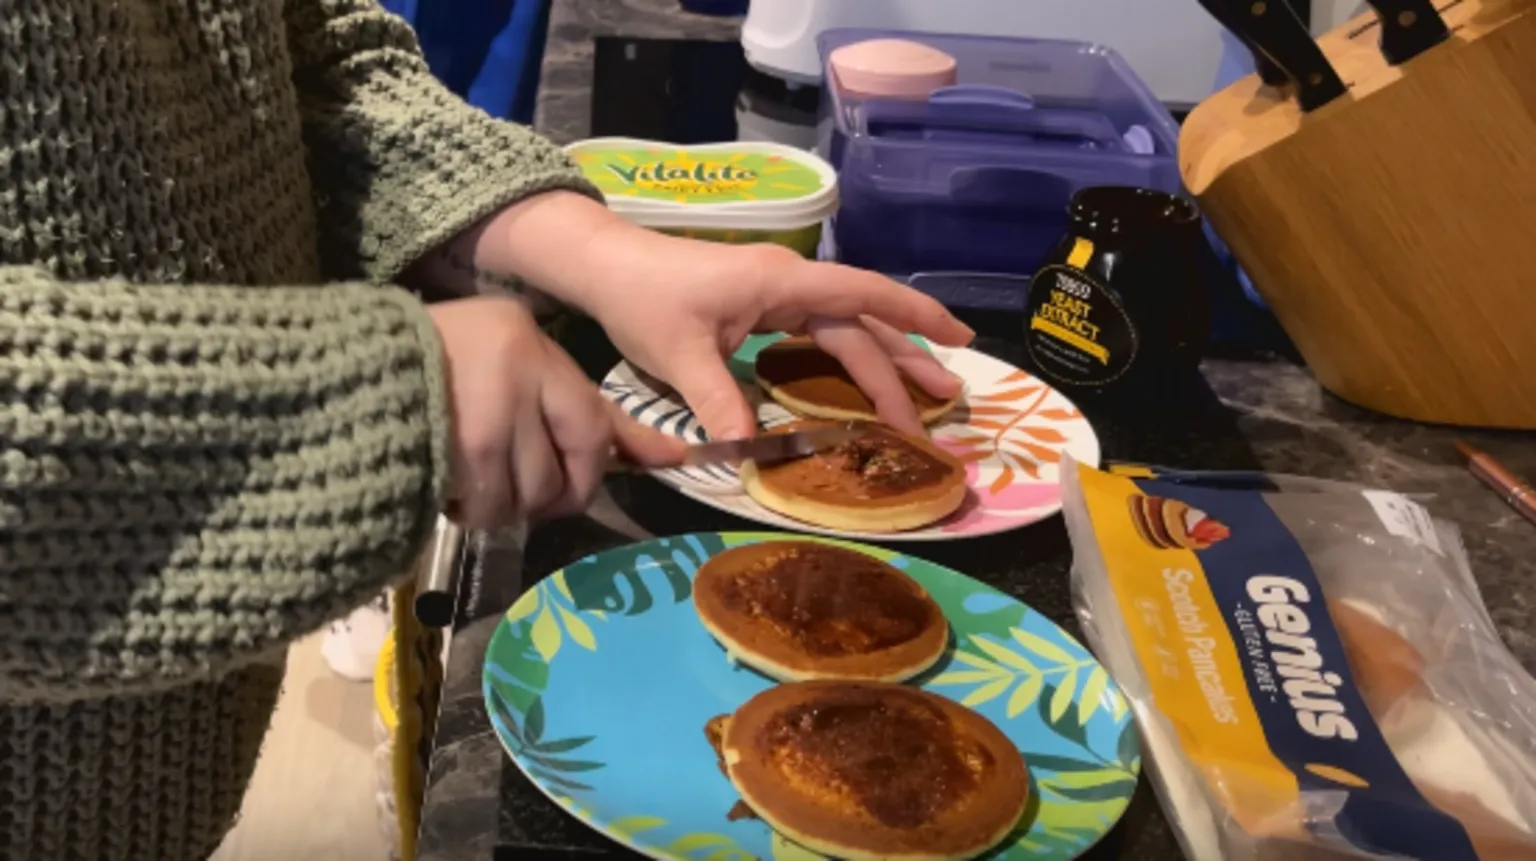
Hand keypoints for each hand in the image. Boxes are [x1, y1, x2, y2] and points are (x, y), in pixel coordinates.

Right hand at [426, 297, 683, 527]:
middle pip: (572, 464)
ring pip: (532, 492)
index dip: (634, 447)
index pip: (597, 412)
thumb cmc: (419, 375)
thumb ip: (568, 412)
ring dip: (505, 504)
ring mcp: (497, 409)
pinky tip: (447, 488)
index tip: (675, 461)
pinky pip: (493, 505)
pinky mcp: (469, 447)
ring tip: (469, 482)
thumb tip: (665, 455)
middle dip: (554, 493)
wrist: (335, 381)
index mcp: (533, 348)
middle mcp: (524, 371)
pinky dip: (473, 510)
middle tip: (522, 493)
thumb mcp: (499, 371)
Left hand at [584, 236, 975, 439]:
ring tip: (923, 395)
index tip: (959, 337)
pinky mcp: (762, 305)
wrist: (603, 265)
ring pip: (845, 327)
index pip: (863, 295)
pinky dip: (849, 356)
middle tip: (947, 401)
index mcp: (782, 283)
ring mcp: (777, 293)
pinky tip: (864, 379)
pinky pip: (820, 332)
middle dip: (906, 361)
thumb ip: (719, 402)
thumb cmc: (642, 297)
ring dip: (884, 359)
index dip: (914, 316)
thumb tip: (755, 455)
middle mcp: (790, 283)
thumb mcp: (678, 355)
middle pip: (862, 322)